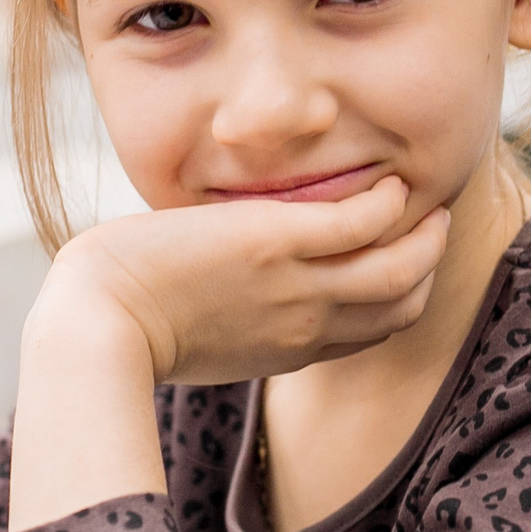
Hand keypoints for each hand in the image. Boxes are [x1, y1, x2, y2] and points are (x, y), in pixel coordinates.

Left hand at [40, 176, 449, 386]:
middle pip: (402, 302)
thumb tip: (242, 298)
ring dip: (423, 230)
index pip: (374, 328)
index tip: (402, 262)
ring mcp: (297, 286)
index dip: (400, 296)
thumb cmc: (133, 327)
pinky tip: (384, 181)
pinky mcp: (275, 242)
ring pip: (400, 268)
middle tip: (430, 224)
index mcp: (291, 350)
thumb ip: (247, 323)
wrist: (99, 323)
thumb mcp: (210, 342)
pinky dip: (387, 202)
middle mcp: (306, 325)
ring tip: (418, 197)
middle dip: (427, 264)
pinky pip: (363, 221)